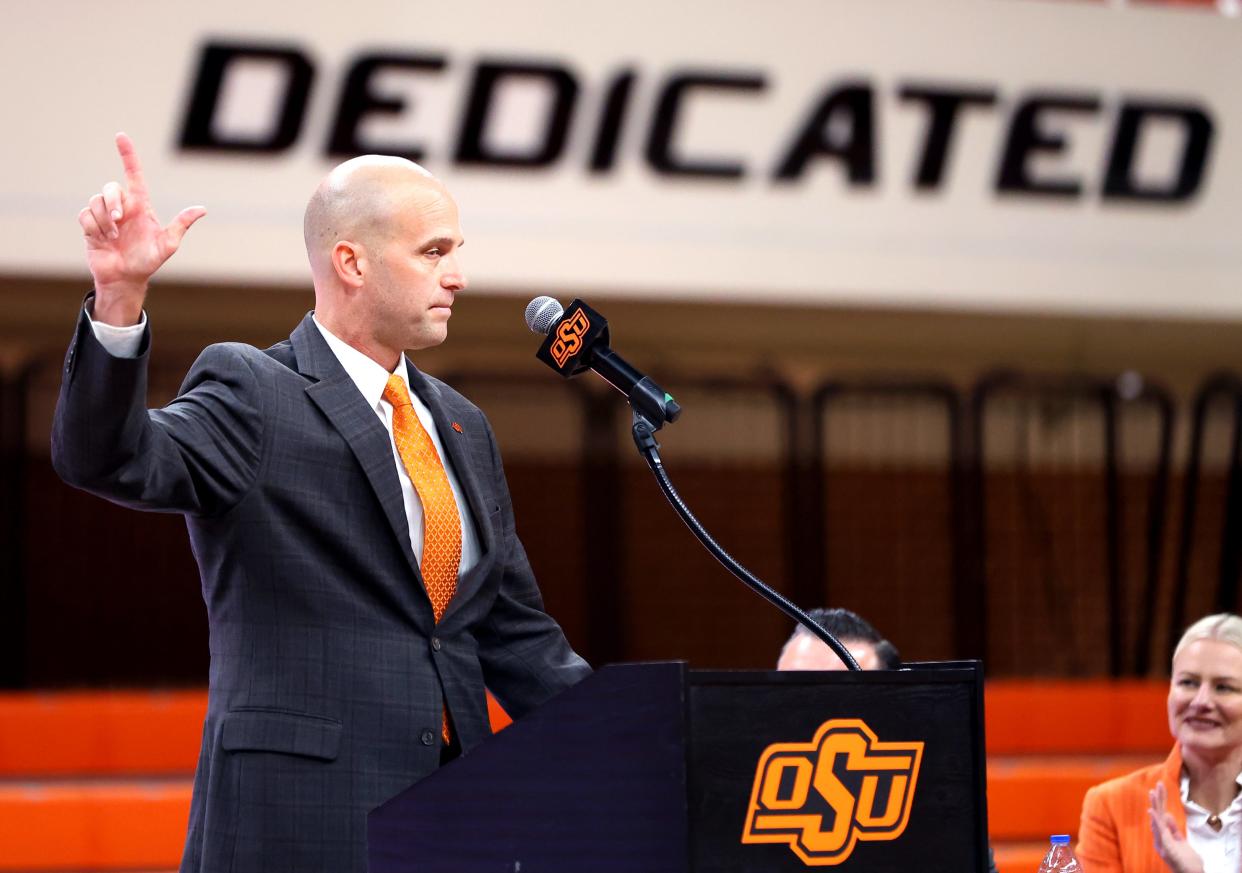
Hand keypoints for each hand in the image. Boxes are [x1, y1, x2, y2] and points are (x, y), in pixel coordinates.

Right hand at [77, 132, 205, 325]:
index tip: (121, 136)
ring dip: (103, 221)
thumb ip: (181, 225)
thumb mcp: (168, 244)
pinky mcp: (89, 225)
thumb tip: (202, 209)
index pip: (134, 175)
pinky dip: (93, 228)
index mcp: (140, 206)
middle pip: (110, 187)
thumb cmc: (148, 261)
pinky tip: (102, 239)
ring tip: (113, 237)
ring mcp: (104, 215)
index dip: (128, 155)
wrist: (126, 278)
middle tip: (118, 221)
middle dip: (112, 202)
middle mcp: (122, 207)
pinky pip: (85, 215)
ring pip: (95, 201)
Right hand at [1148, 782, 1204, 872]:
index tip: (1160, 789)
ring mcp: (1162, 843)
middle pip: (1158, 815)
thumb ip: (1174, 830)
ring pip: (1157, 821)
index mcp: (1163, 836)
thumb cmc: (1187, 862)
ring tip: (1153, 792)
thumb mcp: (1182, 843)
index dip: (1161, 802)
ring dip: (1155, 806)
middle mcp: (1160, 839)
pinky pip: (1159, 832)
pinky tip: (1152, 811)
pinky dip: (1155, 821)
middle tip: (1158, 784)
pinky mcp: (1166, 848)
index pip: (1161, 816)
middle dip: (1158, 800)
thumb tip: (1168, 815)